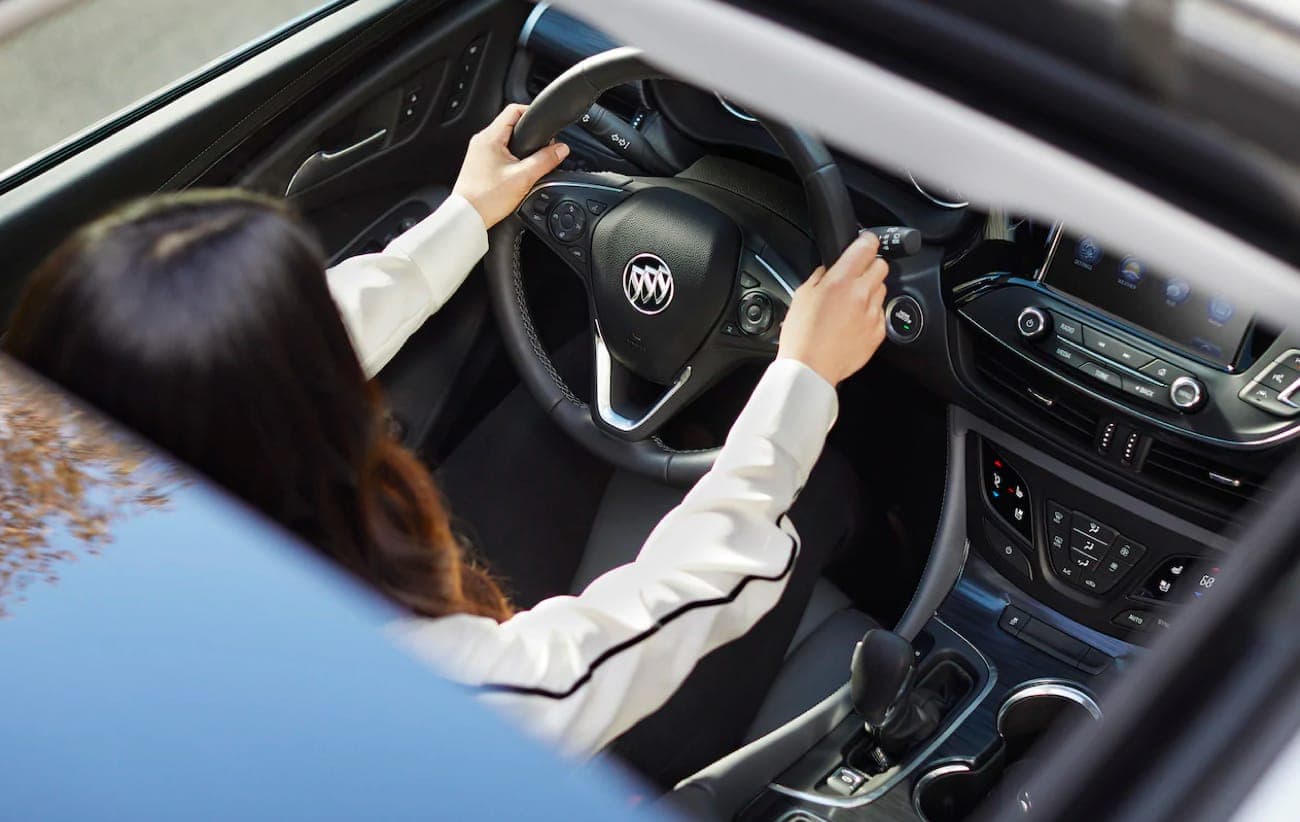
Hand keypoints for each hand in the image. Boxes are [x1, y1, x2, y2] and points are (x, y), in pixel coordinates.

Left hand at [452, 103, 569, 228]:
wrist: (467, 217)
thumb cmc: (487, 198)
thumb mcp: (523, 178)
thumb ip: (544, 160)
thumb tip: (561, 149)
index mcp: (490, 137)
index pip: (514, 110)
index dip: (532, 113)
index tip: (544, 126)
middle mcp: (481, 141)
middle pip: (510, 125)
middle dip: (529, 134)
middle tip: (541, 148)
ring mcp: (478, 153)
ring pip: (505, 141)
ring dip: (520, 148)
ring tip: (529, 162)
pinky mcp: (478, 165)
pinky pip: (498, 153)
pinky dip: (510, 158)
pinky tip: (516, 172)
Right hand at [777, 233, 889, 385]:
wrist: (810, 369)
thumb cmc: (802, 336)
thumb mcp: (802, 295)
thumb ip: (821, 275)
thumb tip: (831, 268)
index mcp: (841, 281)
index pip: (867, 246)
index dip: (866, 242)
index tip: (864, 244)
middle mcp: (861, 294)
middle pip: (881, 265)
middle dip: (869, 267)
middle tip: (855, 277)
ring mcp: (873, 314)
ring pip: (882, 289)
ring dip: (870, 291)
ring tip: (851, 304)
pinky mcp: (878, 332)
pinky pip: (881, 313)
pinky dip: (871, 313)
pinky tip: (853, 322)